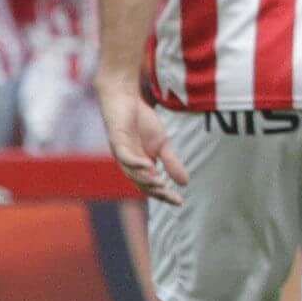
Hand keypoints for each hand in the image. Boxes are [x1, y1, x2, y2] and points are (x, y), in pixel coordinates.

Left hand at [97, 72, 183, 199]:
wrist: (125, 98)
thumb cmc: (141, 121)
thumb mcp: (163, 144)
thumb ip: (171, 162)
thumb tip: (184, 183)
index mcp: (139, 166)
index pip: (151, 186)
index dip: (164, 195)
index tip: (180, 202)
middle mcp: (128, 163)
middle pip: (141, 183)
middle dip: (157, 192)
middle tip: (173, 198)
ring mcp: (121, 153)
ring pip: (131, 173)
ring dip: (146, 180)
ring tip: (162, 186)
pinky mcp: (117, 140)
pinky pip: (125, 156)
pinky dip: (136, 163)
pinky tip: (150, 166)